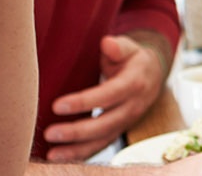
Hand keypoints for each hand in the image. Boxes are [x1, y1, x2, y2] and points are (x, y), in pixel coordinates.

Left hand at [42, 35, 166, 160]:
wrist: (151, 76)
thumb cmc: (132, 59)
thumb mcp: (129, 47)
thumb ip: (118, 46)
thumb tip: (107, 44)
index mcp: (134, 84)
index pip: (107, 96)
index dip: (83, 102)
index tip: (57, 106)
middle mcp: (132, 107)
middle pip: (104, 124)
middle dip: (76, 132)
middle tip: (49, 133)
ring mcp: (126, 122)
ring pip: (102, 140)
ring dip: (77, 149)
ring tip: (52, 154)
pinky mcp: (118, 131)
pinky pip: (100, 145)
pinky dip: (81, 154)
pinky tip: (60, 157)